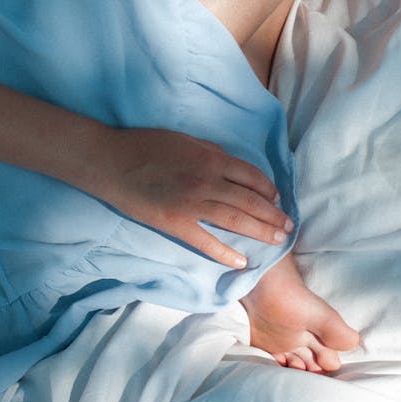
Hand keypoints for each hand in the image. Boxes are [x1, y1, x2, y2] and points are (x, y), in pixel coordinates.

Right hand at [85, 128, 293, 268]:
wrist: (111, 162)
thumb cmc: (146, 145)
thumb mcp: (186, 140)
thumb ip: (211, 152)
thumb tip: (231, 165)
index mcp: (211, 159)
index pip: (251, 177)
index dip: (268, 190)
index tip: (277, 200)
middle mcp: (207, 182)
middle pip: (250, 201)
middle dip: (273, 216)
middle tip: (288, 228)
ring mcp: (191, 205)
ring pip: (235, 220)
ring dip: (260, 231)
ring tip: (277, 241)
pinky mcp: (175, 223)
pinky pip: (205, 241)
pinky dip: (225, 252)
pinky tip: (241, 261)